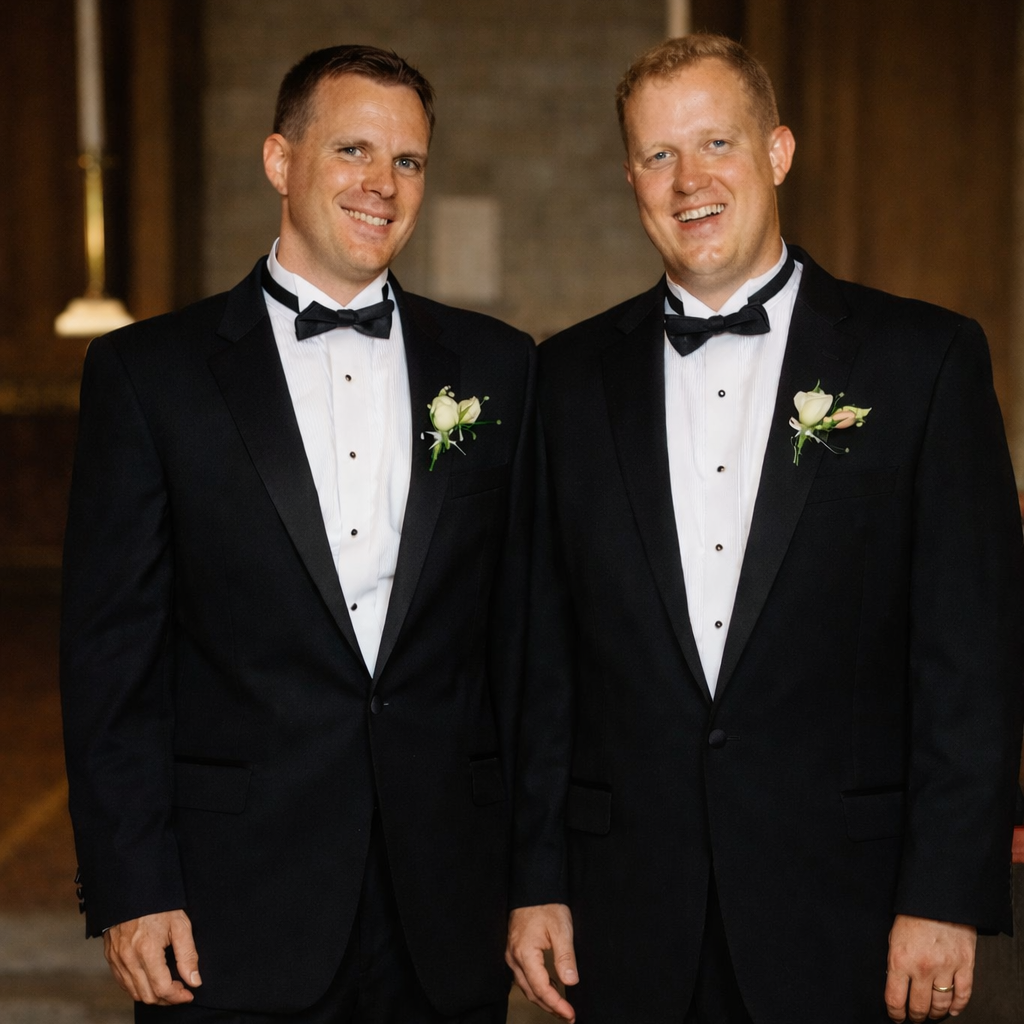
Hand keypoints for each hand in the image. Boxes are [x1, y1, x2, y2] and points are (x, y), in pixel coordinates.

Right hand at [103, 909, 201, 1004]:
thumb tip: (194, 980)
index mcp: (147, 950)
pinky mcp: (111, 958)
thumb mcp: (180, 925)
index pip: (162, 988)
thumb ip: (188, 955)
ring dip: (152, 995)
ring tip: (168, 987)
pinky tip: (151, 980)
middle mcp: (129, 959)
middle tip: (181, 991)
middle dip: (167, 999)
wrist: (132, 891)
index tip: (189, 994)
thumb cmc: (159, 906)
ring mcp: (117, 960)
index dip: (178, 996)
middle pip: (147, 995)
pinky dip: (138, 987)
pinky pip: (123, 983)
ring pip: (134, 992)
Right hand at [506, 904, 577, 1021]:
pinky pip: (523, 976)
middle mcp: (513, 957)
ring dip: (543, 999)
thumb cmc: (547, 905)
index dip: (556, 1004)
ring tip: (561, 1007)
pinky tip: (549, 988)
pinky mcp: (514, 951)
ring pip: (525, 986)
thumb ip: (565, 957)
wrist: (533, 888)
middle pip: (531, 991)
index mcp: (524, 953)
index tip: (570, 1013)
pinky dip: (536, 987)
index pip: (540, 988)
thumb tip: (571, 982)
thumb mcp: (562, 929)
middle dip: (550, 1006)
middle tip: (568, 1016)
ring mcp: (511, 954)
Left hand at [884, 914, 975, 1019]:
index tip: (896, 1016)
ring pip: (941, 1004)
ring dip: (935, 1013)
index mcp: (900, 960)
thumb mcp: (894, 937)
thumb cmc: (913, 915)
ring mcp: (946, 968)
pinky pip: (963, 994)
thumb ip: (895, 963)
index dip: (895, 1013)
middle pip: (919, 1006)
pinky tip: (951, 1010)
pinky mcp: (965, 965)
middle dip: (915, 1016)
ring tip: (930, 1013)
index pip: (895, 999)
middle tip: (914, 1017)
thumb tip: (896, 985)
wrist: (938, 898)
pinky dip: (958, 1006)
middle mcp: (923, 968)